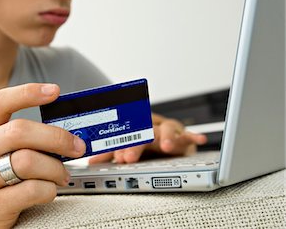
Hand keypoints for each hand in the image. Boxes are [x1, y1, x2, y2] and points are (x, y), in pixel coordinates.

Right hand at [0, 83, 85, 227]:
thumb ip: (22, 139)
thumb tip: (66, 131)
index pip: (0, 102)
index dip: (28, 93)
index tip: (54, 91)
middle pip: (19, 132)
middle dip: (56, 137)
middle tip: (77, 146)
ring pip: (28, 162)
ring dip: (55, 168)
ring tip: (63, 175)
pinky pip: (32, 190)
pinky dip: (49, 189)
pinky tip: (49, 191)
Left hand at [89, 113, 206, 163]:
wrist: (164, 138)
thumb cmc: (144, 144)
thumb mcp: (126, 149)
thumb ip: (111, 154)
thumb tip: (91, 162)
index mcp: (134, 129)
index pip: (125, 135)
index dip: (120, 146)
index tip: (116, 158)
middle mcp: (150, 128)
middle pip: (143, 132)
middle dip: (136, 145)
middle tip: (129, 157)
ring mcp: (166, 130)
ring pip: (167, 128)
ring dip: (167, 136)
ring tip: (167, 146)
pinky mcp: (182, 136)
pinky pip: (189, 135)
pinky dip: (194, 136)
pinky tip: (199, 139)